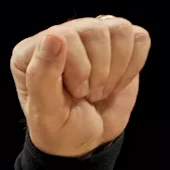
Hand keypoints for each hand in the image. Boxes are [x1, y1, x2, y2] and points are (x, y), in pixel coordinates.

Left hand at [10, 17, 150, 156]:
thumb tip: (53, 37)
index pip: (64, 36)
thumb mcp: (46, 112)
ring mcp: (88, 37)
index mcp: (30, 52)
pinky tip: (117, 82)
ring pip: (119, 29)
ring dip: (116, 68)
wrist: (87, 140)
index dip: (79, 68)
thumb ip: (42, 76)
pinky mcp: (116, 43)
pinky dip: (133, 65)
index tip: (76, 93)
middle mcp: (58, 37)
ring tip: (100, 89)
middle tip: (88, 94)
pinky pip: (139, 37)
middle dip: (99, 71)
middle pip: (94, 30)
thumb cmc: (60, 128)